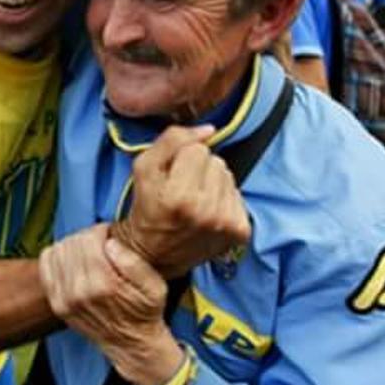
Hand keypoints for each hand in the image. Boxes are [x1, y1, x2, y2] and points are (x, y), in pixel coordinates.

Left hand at [39, 225, 184, 384]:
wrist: (130, 343)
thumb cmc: (143, 312)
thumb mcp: (155, 287)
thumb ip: (134, 263)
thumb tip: (111, 244)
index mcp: (103, 285)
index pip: (89, 240)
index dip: (100, 231)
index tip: (109, 236)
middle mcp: (79, 292)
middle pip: (73, 243)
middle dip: (88, 237)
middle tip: (101, 245)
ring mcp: (64, 299)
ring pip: (58, 250)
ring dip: (73, 245)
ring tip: (89, 253)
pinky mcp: (56, 303)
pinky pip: (46, 265)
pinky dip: (57, 256)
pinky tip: (73, 261)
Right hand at [111, 125, 251, 278]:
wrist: (154, 254)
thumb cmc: (147, 208)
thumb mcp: (144, 168)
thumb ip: (172, 139)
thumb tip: (208, 130)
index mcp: (180, 196)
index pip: (198, 149)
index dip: (182, 159)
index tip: (172, 178)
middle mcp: (207, 212)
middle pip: (217, 162)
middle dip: (199, 171)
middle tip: (182, 190)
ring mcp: (227, 224)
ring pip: (228, 176)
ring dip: (213, 184)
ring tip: (195, 201)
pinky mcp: (240, 232)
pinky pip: (238, 195)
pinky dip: (224, 200)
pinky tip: (209, 212)